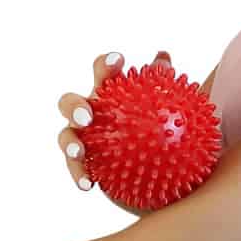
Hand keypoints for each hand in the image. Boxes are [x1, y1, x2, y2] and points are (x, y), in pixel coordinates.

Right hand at [57, 50, 173, 191]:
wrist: (166, 169)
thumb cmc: (169, 130)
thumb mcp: (175, 108)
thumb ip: (166, 83)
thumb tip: (163, 56)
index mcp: (111, 91)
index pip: (105, 72)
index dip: (107, 63)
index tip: (119, 61)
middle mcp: (92, 112)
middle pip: (70, 102)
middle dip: (74, 106)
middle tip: (88, 116)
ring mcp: (84, 138)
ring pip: (66, 137)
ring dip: (70, 143)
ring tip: (80, 152)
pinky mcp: (84, 164)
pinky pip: (77, 169)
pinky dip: (79, 175)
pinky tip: (88, 184)